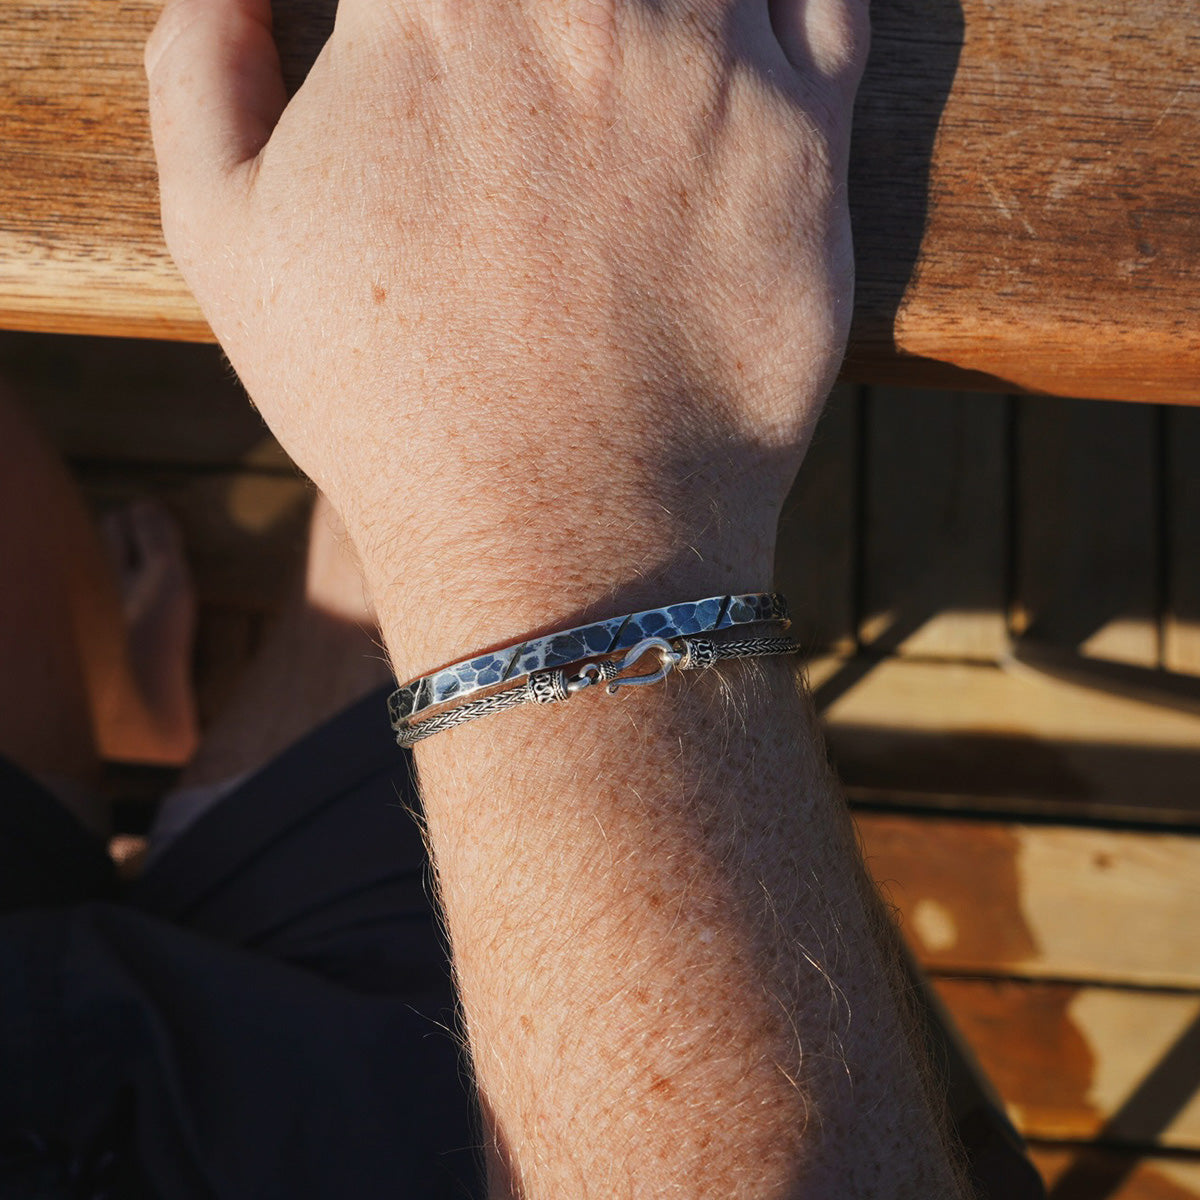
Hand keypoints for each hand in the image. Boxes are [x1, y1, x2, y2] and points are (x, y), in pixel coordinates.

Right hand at [145, 0, 866, 670]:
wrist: (560, 537)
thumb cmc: (385, 405)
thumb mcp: (223, 239)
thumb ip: (200, 61)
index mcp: (432, 2)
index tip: (424, 36)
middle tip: (530, 50)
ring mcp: (715, 64)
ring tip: (612, 52)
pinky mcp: (809, 145)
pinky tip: (734, 35)